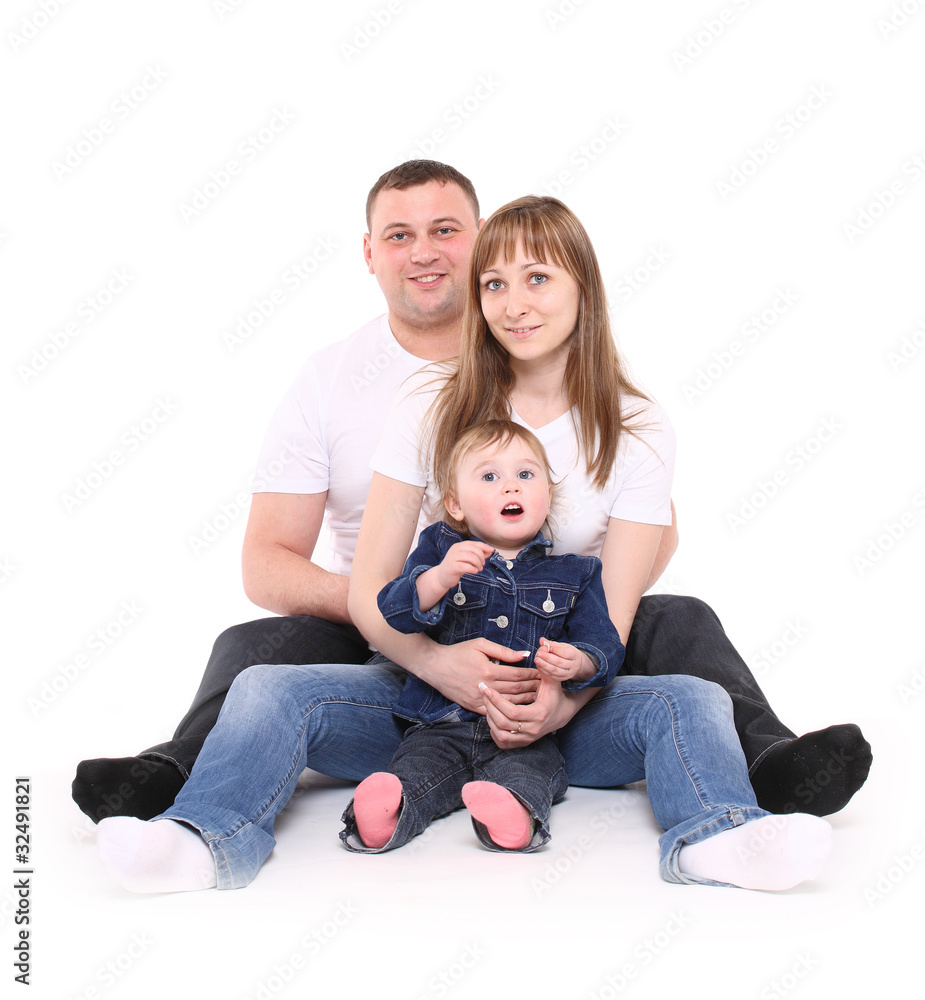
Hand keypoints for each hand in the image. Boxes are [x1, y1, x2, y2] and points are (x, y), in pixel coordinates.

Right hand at [422, 638, 538, 713]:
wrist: (435, 667)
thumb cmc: (458, 652)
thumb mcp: (480, 645)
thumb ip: (503, 651)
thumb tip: (523, 655)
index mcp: (489, 670)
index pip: (517, 674)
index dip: (532, 675)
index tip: (542, 673)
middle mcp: (485, 686)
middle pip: (516, 689)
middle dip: (532, 687)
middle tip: (545, 686)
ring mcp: (480, 699)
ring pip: (508, 702)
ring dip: (525, 700)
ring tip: (538, 697)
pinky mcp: (474, 707)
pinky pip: (496, 711)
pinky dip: (509, 709)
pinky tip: (519, 708)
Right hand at [433, 540, 494, 591]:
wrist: (442, 576)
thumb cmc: (456, 566)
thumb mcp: (467, 559)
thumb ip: (477, 554)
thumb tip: (490, 551)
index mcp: (459, 546)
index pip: (474, 543)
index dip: (484, 546)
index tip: (492, 550)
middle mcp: (455, 549)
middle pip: (473, 549)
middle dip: (481, 557)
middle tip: (482, 564)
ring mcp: (453, 558)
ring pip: (470, 557)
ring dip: (478, 564)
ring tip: (479, 568)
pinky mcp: (452, 567)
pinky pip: (466, 566)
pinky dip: (473, 569)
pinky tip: (474, 571)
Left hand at [479, 673, 583, 748]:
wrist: (561, 714)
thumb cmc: (554, 695)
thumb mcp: (552, 682)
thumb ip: (545, 669)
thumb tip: (540, 653)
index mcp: (539, 714)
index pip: (512, 712)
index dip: (497, 701)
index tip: (487, 688)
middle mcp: (533, 730)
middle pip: (503, 723)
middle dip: (490, 707)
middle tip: (482, 692)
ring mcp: (527, 739)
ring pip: (500, 733)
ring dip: (490, 718)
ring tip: (486, 702)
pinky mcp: (522, 743)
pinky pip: (502, 741)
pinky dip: (493, 730)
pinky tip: (491, 716)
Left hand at [534, 637, 593, 682]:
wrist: (576, 664)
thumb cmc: (567, 653)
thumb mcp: (562, 646)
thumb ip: (552, 644)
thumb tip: (541, 640)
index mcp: (574, 655)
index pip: (565, 653)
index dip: (555, 650)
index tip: (546, 647)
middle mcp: (573, 665)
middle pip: (560, 662)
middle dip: (548, 658)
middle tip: (538, 654)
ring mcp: (569, 673)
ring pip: (556, 671)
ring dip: (545, 666)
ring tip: (537, 660)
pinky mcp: (563, 679)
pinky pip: (554, 676)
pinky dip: (546, 671)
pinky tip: (539, 666)